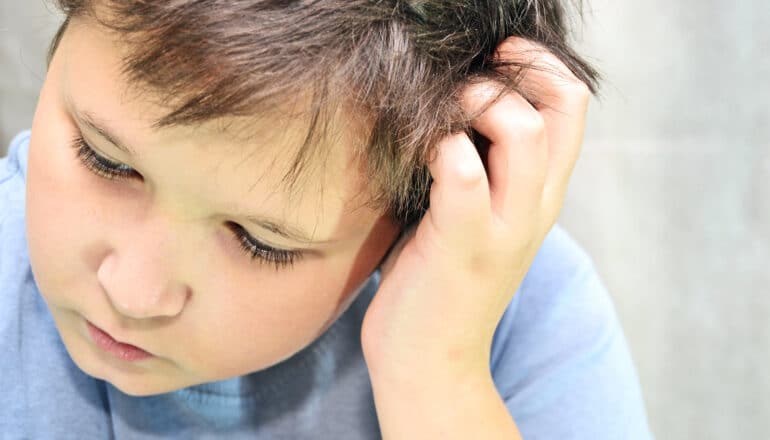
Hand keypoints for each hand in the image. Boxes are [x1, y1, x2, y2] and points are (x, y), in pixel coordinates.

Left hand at [360, 37, 591, 378]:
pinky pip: (463, 174)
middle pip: (563, 108)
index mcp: (539, 196)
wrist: (428, 360)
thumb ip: (481, 168)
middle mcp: (534, 208)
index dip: (541, 66)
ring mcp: (503, 228)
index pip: (572, 108)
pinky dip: (441, 147)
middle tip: (469, 74)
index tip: (497, 56)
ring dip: (479, 102)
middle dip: (517, 70)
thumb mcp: (474, 216)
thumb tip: (453, 105)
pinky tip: (418, 155)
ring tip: (442, 113)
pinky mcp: (462, 245)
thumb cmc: (438, 276)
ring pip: (524, 133)